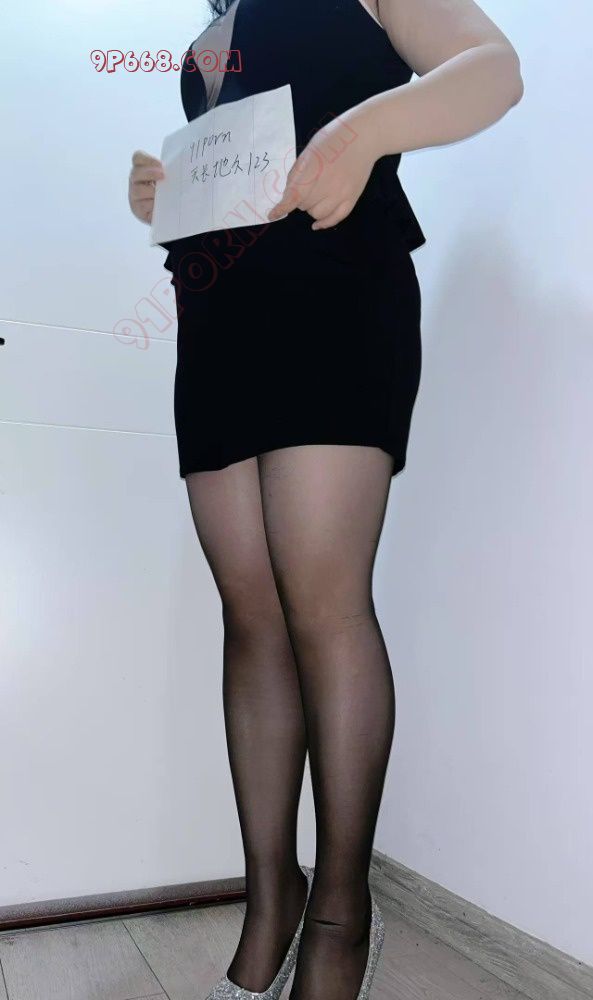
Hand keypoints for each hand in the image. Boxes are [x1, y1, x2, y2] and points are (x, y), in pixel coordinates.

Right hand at [128, 150, 164, 224]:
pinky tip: (160, 204)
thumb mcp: (167, 180)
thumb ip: (168, 173)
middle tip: (163, 176)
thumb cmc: (167, 193)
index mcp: (141, 169)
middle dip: (150, 173)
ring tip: (162, 193)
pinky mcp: (138, 210)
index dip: (147, 159)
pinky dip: (152, 204)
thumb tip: (177, 168)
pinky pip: (143, 205)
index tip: (160, 164)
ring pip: (137, 190)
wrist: (167, 213)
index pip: (138, 158)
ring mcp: (134, 196)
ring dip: (151, 191)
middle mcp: (135, 181)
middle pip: (135, 173)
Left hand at [267, 109, 378, 229]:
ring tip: (317, 195)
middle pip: (304, 205)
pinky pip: (335, 218)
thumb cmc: (333, 139)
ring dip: (312, 208)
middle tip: (308, 185)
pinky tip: (316, 225)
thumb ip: (298, 173)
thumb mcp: (309, 151)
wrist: (363, 136)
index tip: (272, 215)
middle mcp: (328, 183)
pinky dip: (324, 223)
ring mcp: (342, 192)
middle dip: (300, 199)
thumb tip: (288, 195)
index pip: (294, 194)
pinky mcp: (352, 198)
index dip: (282, 207)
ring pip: (317, 214)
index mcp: (314, 168)